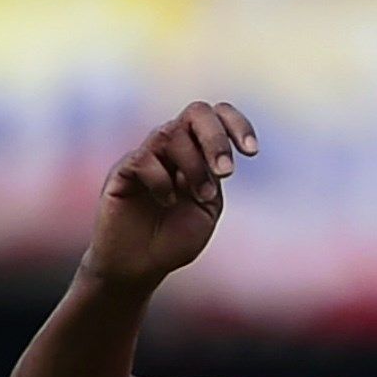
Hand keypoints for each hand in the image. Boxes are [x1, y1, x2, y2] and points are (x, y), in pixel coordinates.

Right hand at [86, 102, 257, 288]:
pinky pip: (145, 160)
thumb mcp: (207, 210)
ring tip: (201, 196)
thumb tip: (215, 159)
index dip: (237, 124)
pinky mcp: (123, 170)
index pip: (216, 117)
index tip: (252, 152)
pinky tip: (166, 202)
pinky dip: (162, 181)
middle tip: (226, 173)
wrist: (139, 264)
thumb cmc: (173, 238)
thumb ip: (213, 181)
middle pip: (196, 113)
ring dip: (194, 166)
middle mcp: (172, 148)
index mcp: (198, 154)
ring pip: (171, 134)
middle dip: (216, 139)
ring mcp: (147, 156)